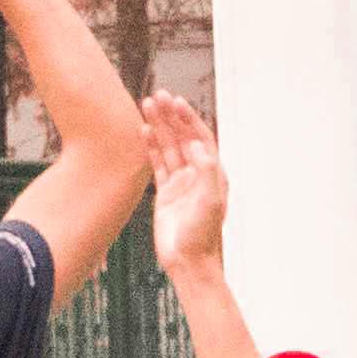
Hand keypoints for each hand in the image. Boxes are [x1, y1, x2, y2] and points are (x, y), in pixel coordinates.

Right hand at [145, 91, 226, 279]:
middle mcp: (197, 174)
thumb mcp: (210, 202)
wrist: (188, 262)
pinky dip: (151, 147)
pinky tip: (143, 132)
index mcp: (213, 173)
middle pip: (182, 137)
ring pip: (168, 147)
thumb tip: (198, 145)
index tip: (176, 103)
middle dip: (170, 116)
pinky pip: (157, 164)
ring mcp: (181, 183)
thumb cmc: (203, 235)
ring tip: (146, 106)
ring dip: (158, 127)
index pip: (200, 138)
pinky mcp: (165, 193)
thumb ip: (206, 172)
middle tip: (157, 96)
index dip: (188, 119)